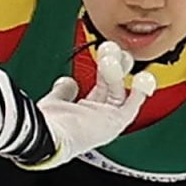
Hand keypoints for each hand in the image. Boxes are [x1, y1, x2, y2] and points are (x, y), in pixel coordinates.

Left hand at [20, 40, 153, 166]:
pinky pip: (133, 105)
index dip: (102, 74)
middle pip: (110, 89)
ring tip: (114, 53)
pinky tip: (141, 75)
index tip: (103, 58)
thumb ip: (63, 92)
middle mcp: (94, 121)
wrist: (48, 136)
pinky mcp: (116, 123)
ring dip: (119, 72)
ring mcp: (105, 123)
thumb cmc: (45, 125)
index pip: (97, 92)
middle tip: (112, 50)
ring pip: (119, 92)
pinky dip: (140, 90)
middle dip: (112, 68)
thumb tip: (69, 82)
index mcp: (79, 118)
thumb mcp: (54, 102)